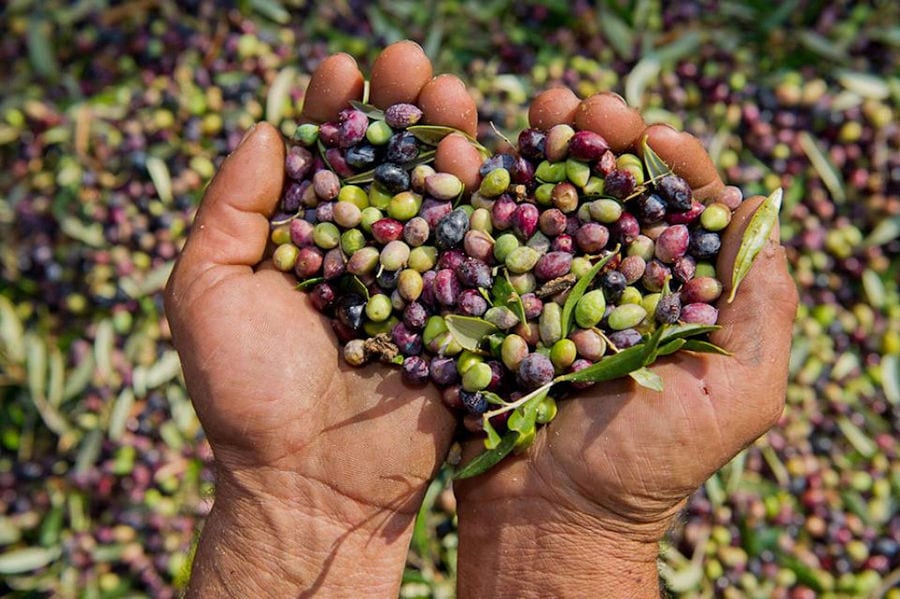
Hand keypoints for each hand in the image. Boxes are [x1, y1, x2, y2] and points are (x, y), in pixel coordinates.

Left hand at [164, 42, 470, 596]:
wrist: (311, 480)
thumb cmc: (247, 391)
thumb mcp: (206, 292)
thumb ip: (230, 210)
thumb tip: (263, 129)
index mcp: (305, 240)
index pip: (322, 157)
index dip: (334, 109)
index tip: (345, 67)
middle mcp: (365, 250)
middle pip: (389, 162)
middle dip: (401, 107)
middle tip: (412, 62)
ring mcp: (419, 279)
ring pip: (439, 193)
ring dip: (448, 136)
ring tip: (450, 93)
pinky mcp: (462, 313)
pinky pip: (478, 250)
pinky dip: (483, 202)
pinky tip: (479, 158)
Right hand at [454, 93, 798, 597]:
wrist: (550, 518)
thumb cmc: (649, 466)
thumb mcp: (738, 393)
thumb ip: (760, 308)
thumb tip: (756, 210)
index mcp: (673, 295)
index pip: (680, 210)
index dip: (670, 163)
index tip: (651, 136)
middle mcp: (612, 283)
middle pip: (612, 194)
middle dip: (602, 141)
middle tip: (585, 106)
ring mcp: (549, 291)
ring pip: (551, 205)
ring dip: (546, 152)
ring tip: (537, 114)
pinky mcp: (495, 306)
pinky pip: (494, 243)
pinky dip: (489, 199)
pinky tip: (482, 162)